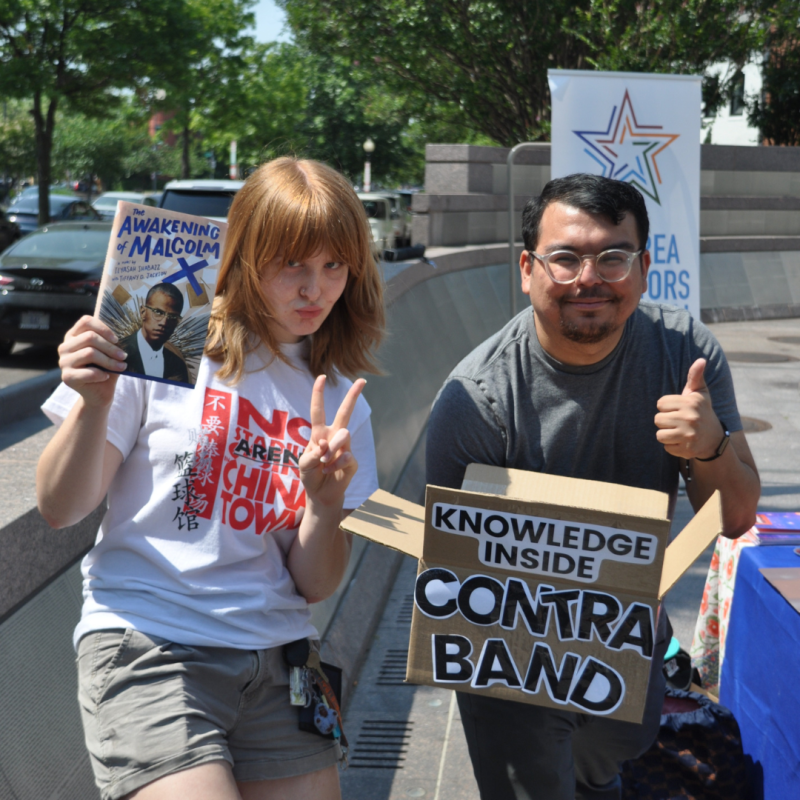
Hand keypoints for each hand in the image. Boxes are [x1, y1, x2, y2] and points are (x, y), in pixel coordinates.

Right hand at [58, 315, 126, 407]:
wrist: (100, 393)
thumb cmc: (105, 369)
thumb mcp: (109, 353)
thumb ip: (111, 341)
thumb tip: (125, 332)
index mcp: (73, 336)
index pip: (85, 321)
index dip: (103, 328)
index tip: (116, 339)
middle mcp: (65, 347)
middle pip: (89, 337)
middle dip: (111, 347)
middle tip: (124, 356)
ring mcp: (63, 362)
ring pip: (89, 353)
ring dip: (110, 361)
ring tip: (121, 367)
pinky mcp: (67, 377)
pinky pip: (89, 372)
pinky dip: (102, 374)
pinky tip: (106, 376)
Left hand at [299, 375, 364, 507]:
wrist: (320, 494)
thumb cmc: (310, 475)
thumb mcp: (303, 463)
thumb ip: (311, 453)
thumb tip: (326, 444)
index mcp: (319, 433)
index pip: (318, 411)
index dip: (319, 394)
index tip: (322, 377)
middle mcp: (334, 437)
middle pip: (344, 412)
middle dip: (353, 396)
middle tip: (362, 380)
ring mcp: (345, 448)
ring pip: (343, 435)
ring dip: (331, 449)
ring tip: (323, 462)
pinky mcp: (352, 461)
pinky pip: (346, 456)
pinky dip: (334, 464)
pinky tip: (329, 471)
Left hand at [655, 358, 723, 459]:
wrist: (715, 439)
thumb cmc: (702, 412)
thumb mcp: (700, 394)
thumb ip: (695, 377)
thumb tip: (700, 360)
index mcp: (690, 403)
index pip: (660, 404)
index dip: (666, 407)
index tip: (678, 409)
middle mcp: (690, 418)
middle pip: (657, 420)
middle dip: (665, 421)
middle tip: (679, 422)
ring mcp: (689, 435)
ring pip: (659, 435)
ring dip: (666, 434)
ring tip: (679, 432)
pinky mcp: (687, 450)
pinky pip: (666, 447)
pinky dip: (672, 446)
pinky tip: (683, 442)